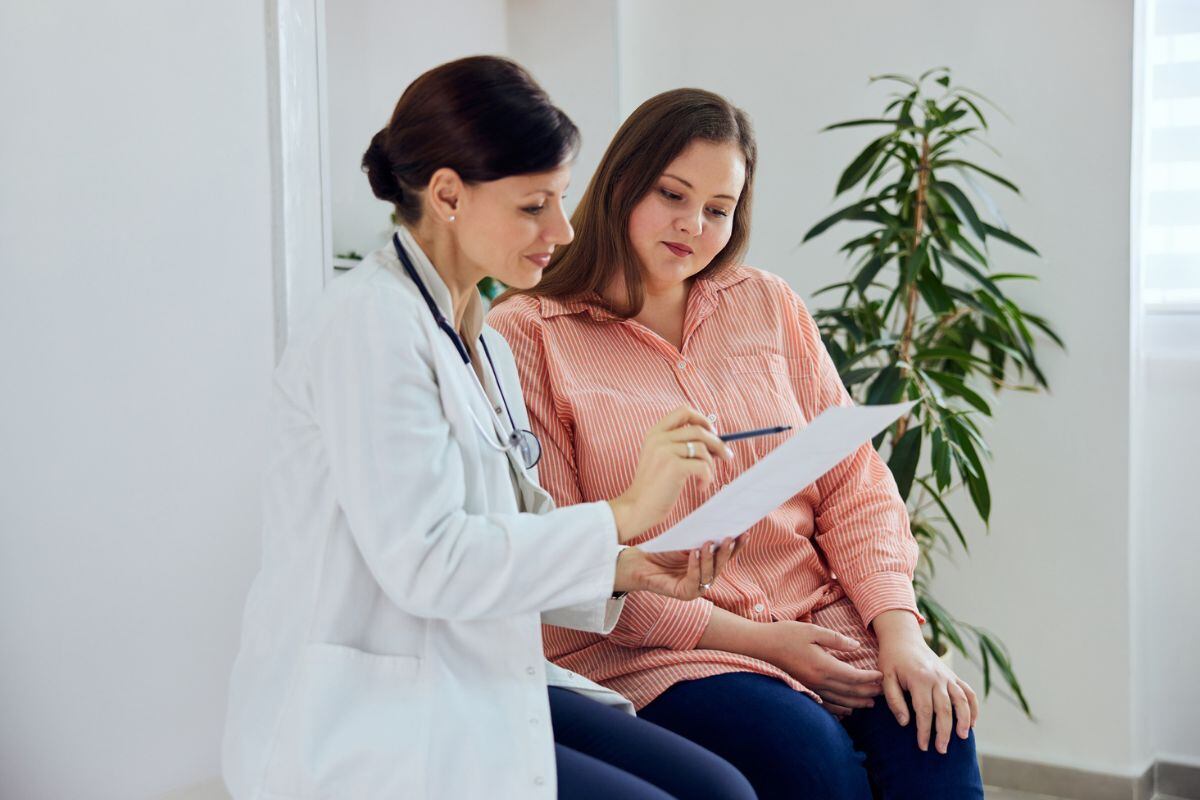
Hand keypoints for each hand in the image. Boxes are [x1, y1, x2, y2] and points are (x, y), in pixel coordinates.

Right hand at [608, 405, 732, 542]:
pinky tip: (700, 487)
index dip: (702, 419)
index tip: (712, 433)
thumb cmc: (654, 486)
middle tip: (726, 457)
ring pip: (703, 449)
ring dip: (711, 466)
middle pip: (699, 430)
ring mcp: (665, 451)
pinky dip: (707, 478)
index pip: (683, 411)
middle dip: (718, 444)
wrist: (637, 507)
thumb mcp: (661, 458)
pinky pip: (703, 466)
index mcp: (655, 433)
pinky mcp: (673, 466)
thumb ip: (679, 445)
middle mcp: (659, 438)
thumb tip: (715, 440)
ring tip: (705, 479)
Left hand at [615, 538, 737, 599]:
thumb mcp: (686, 541)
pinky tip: (694, 553)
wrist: (640, 562)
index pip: (727, 556)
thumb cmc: (663, 550)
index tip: (745, 532)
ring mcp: (696, 588)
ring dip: (710, 558)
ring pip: (710, 574)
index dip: (737, 546)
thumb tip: (720, 524)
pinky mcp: (685, 594)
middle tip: (730, 537)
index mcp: (709, 565)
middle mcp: (706, 578)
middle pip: (721, 565)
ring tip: (709, 543)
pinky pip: (694, 580)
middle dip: (727, 552)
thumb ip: (702, 538)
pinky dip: (695, 566)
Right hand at [756, 620, 882, 715]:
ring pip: (839, 700)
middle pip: (849, 691)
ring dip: (857, 702)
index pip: (852, 676)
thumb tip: (856, 646)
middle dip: (868, 691)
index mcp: (823, 666)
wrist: (764, 645)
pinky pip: (826, 703)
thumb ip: (836, 640)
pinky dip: (839, 709)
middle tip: (883, 691)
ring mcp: (811, 686)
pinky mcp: (806, 688)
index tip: (881, 676)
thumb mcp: (813, 631)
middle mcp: (818, 680)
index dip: (869, 678)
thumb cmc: (787, 634)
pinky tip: (847, 711)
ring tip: (870, 703)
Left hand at [873, 610, 978, 753]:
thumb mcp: (885, 677)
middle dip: (944, 732)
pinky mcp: (953, 675)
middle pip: (945, 709)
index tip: (923, 746)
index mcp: (919, 678)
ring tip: (962, 738)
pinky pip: (968, 692)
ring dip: (964, 720)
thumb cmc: (891, 659)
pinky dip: (973, 707)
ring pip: (962, 701)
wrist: (903, 638)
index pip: (925, 711)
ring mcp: (947, 676)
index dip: (925, 731)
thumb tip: (905, 723)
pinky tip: (972, 723)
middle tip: (942, 750)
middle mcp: (937, 677)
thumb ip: (894, 700)